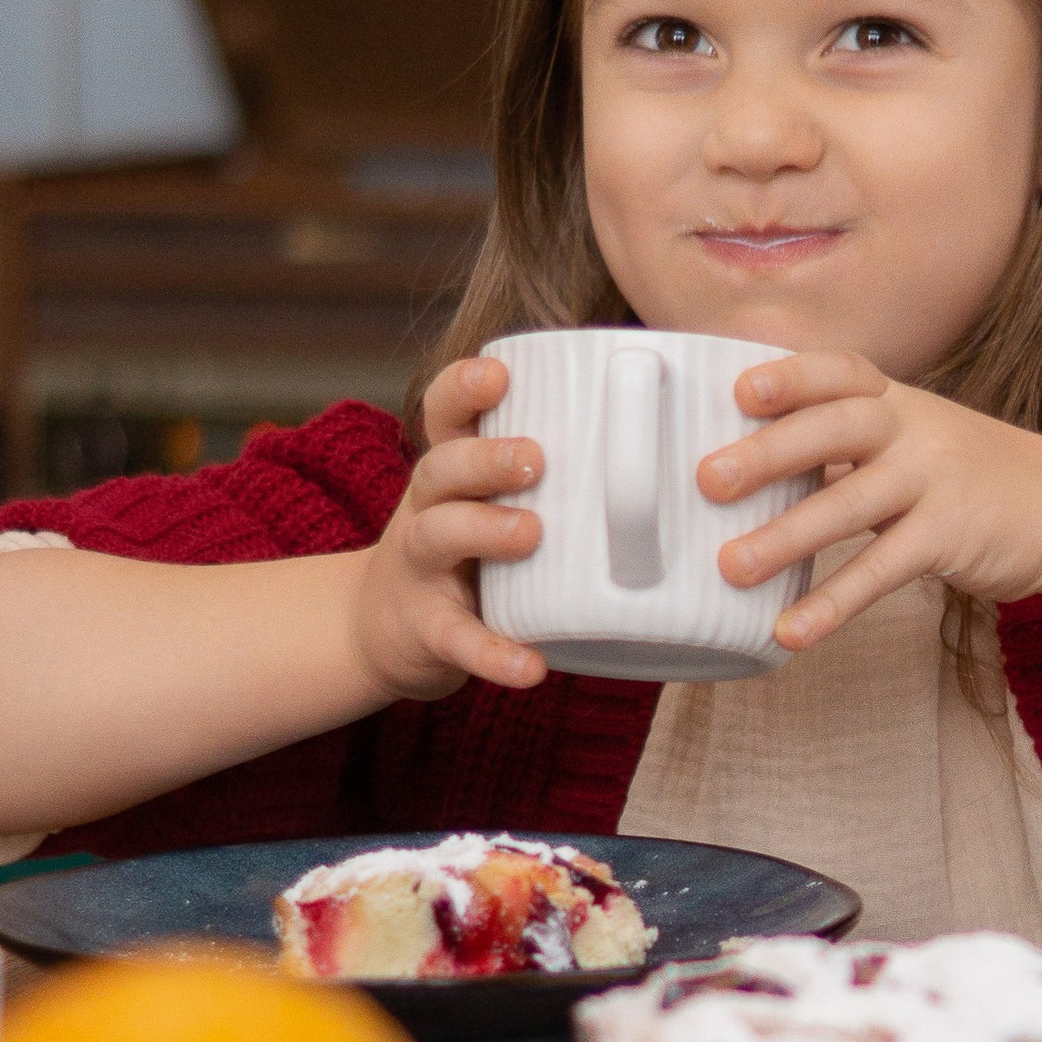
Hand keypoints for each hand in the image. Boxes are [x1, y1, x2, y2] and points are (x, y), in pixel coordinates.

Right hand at [351, 354, 549, 699]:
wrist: (377, 630)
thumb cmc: (463, 555)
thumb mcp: (487, 503)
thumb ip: (551, 479)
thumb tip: (664, 446)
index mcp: (450, 472)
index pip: (444, 414)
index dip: (464, 388)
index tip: (499, 373)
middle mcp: (427, 508)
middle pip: (442, 467)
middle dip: (486, 457)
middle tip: (536, 459)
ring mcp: (421, 569)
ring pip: (439, 535)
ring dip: (484, 530)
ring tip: (532, 533)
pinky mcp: (425, 629)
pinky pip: (457, 639)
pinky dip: (492, 653)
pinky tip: (530, 668)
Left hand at [700, 349, 1041, 649]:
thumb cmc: (966, 476)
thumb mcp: (913, 438)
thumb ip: (843, 446)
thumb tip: (743, 468)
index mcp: (897, 400)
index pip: (841, 372)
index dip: (791, 376)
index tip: (739, 391)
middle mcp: (915, 429)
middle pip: (837, 428)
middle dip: (769, 452)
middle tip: (709, 479)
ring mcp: (936, 480)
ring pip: (851, 504)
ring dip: (787, 536)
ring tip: (732, 566)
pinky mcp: (951, 537)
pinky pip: (882, 572)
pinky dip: (833, 604)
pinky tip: (792, 631)